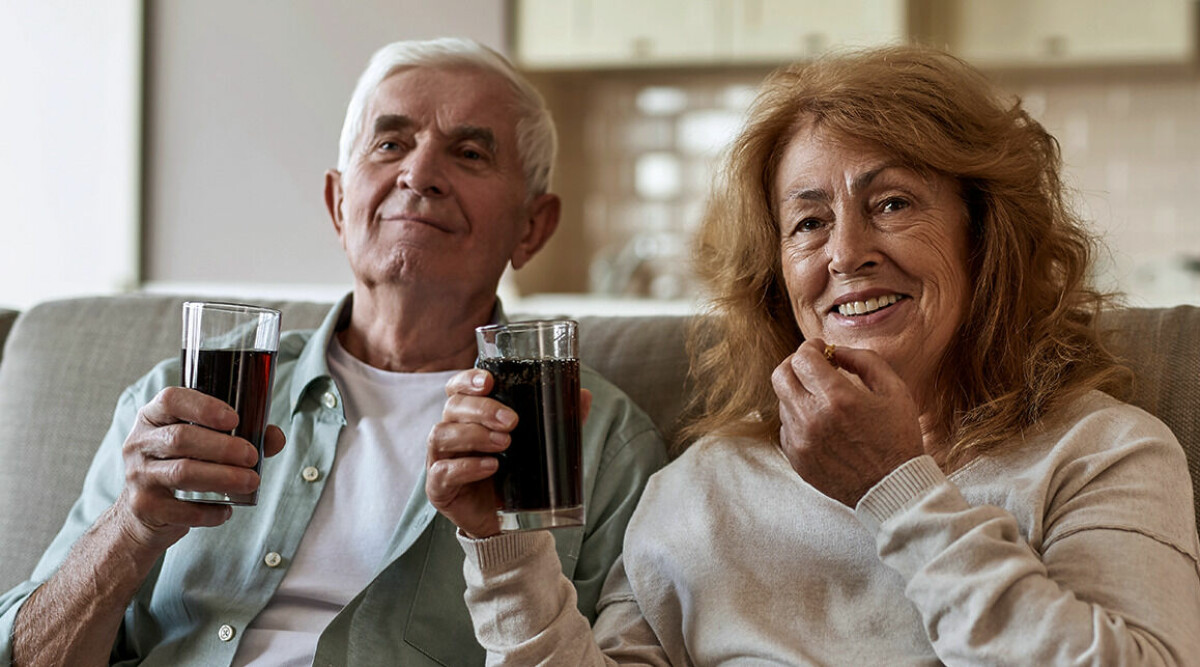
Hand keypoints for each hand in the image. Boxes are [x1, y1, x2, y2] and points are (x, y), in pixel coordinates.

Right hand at [116, 387, 285, 552]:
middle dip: (223, 447)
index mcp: (153, 417)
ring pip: (182, 472)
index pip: (171, 400)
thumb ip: (241, 436)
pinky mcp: (143, 506)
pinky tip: (226, 510)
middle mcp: (139, 443)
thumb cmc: (180, 467)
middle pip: (180, 438)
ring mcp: (137, 475)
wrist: (143, 514)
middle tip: (252, 456)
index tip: (234, 419)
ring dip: (223, 477)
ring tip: (251, 481)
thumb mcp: (204, 445)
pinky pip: (181, 509)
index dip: (203, 407)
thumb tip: (275, 437)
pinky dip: (209, 511)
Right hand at [426, 368, 591, 538]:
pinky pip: (442, 471)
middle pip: (453, 407)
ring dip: (474, 435)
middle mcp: (450, 432)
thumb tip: (585, 395)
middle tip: (512, 421)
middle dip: (482, 410)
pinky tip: (490, 467)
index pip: (458, 388)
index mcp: (468, 416)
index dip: (469, 381)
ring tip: (505, 443)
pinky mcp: (438, 487)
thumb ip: (558, 420)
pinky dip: (466, 467)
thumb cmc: (516, 475)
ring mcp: (440, 459)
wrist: (506, 523)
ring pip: (441, 434)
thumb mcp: (538, 445)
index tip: (490, 382)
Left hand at [771, 338, 924, 506]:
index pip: (803, 358)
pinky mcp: (796, 458)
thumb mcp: (894, 389)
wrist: (893, 487)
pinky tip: (821, 423)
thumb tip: (835, 351)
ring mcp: (800, 440)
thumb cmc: (898, 437)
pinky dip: (799, 418)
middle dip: (795, 364)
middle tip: (812, 366)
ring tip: (824, 399)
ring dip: (799, 392)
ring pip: (783, 401)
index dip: (810, 347)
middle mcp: (812, 418)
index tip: (820, 348)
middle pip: (780, 375)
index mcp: (837, 398)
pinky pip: (786, 427)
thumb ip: (864, 360)